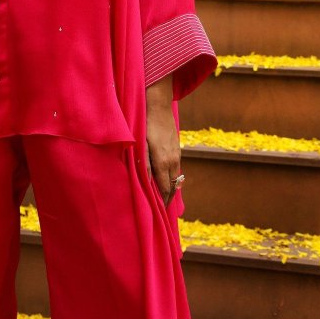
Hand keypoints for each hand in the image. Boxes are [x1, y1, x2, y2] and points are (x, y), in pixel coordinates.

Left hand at [145, 92, 182, 208]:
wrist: (158, 106)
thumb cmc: (145, 125)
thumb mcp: (141, 145)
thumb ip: (144, 164)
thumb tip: (146, 182)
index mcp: (162, 162)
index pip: (166, 189)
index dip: (163, 201)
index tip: (159, 211)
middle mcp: (173, 160)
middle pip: (174, 186)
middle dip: (168, 197)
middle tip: (161, 207)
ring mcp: (177, 154)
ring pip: (177, 177)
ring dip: (171, 187)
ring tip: (164, 196)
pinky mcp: (177, 148)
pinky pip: (177, 167)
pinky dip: (173, 176)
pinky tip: (166, 177)